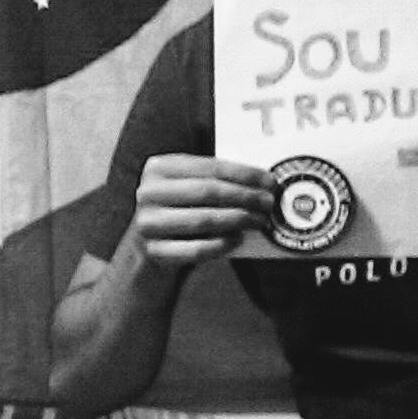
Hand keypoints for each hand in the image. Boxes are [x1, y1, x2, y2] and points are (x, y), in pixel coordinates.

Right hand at [131, 154, 274, 267]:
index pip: (210, 167)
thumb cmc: (179, 207)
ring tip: (259, 221)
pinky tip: (238, 239)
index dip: (244, 174)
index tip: (269, 181)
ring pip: (203, 220)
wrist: (148, 241)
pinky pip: (195, 249)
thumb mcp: (187, 183)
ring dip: (238, 220)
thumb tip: (262, 182)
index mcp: (159, 167)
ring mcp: (148, 223)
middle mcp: (148, 192)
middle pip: (208, 192)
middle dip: (245, 197)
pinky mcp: (153, 251)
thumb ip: (214, 178)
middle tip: (268, 202)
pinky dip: (222, 244)